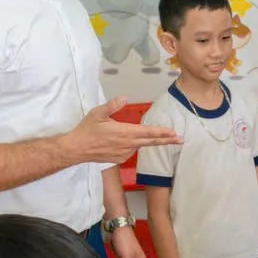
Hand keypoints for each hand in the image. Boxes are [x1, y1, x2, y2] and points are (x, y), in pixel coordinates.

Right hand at [66, 97, 181, 163]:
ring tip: (158, 137)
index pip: (148, 133)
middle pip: (151, 142)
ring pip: (140, 146)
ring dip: (149, 142)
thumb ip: (112, 106)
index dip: (162, 133)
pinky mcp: (120, 159)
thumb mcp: (98, 113)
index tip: (174, 133)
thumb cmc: (87, 129)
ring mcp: (124, 154)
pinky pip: (131, 151)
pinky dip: (133, 146)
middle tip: (181, 139)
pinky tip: (126, 142)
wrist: (77, 149)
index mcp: (125, 132)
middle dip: (167, 140)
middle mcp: (127, 144)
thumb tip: (124, 98)